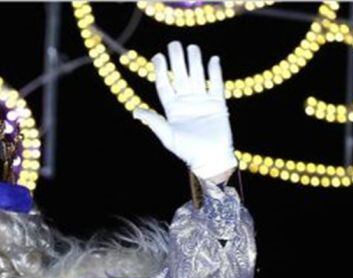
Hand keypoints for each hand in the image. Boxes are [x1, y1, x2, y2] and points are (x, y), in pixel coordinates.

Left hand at [134, 42, 236, 180]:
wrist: (211, 158)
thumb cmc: (187, 150)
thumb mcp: (167, 136)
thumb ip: (154, 121)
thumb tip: (135, 111)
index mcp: (172, 108)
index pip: (165, 85)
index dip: (161, 71)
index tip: (157, 57)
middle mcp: (186, 102)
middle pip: (180, 76)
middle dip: (177, 61)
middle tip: (174, 44)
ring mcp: (202, 101)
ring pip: (197, 76)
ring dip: (195, 62)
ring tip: (192, 47)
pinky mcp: (218, 104)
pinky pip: (216, 84)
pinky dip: (215, 72)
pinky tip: (213, 60)